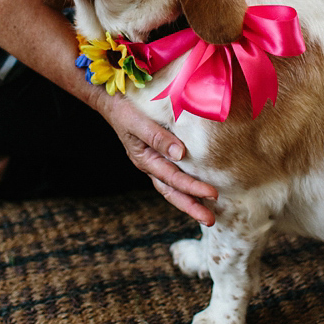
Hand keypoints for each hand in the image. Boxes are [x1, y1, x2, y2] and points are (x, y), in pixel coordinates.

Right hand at [95, 92, 218, 225]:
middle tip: (211, 220)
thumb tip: (180, 154)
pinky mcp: (159, 156)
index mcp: (145, 160)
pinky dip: (186, 187)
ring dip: (190, 201)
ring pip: (172, 188)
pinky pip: (173, 176)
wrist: (111, 102)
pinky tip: (198, 191)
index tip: (213, 194)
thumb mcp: (138, 122)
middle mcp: (150, 165)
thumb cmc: (124, 110)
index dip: (193, 187)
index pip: (173, 178)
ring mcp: (154, 163)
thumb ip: (157, 137)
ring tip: (207, 214)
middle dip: (192, 207)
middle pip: (172, 192)